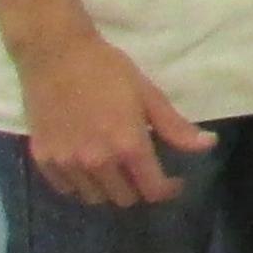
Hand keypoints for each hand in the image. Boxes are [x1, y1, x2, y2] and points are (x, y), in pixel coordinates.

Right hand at [17, 28, 215, 207]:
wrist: (55, 54)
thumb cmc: (107, 70)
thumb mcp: (148, 95)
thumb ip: (175, 127)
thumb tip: (209, 145)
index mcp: (127, 146)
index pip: (152, 190)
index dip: (167, 190)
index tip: (173, 181)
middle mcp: (97, 162)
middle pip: (124, 198)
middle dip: (139, 188)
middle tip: (142, 170)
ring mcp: (67, 163)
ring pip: (94, 197)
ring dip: (109, 188)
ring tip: (114, 168)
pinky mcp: (43, 159)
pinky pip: (66, 188)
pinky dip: (80, 184)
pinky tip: (86, 167)